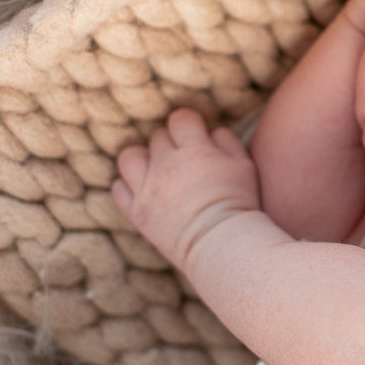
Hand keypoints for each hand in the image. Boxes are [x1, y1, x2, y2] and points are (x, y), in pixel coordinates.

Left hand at [113, 109, 261, 272]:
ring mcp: (147, 190)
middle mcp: (166, 166)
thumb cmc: (240, 204)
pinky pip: (118, 188)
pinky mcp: (136, 212)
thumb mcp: (246, 167)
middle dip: (171, 144)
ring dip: (143, 159)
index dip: (189, 124)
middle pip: (157, 138)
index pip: (181, 118)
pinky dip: (129, 186)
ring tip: (157, 170)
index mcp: (195, 151)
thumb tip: (212, 131)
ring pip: (129, 156)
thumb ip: (227, 142)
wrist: (223, 245)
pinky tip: (146, 190)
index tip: (196, 135)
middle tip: (184, 159)